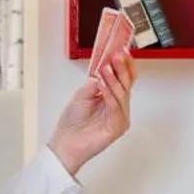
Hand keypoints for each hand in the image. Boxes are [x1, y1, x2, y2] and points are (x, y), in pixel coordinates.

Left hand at [46, 50, 136, 177]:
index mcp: (111, 97)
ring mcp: (120, 116)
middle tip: (118, 55)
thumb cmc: (72, 123)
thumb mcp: (82, 94)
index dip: (125, 65)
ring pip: (122, 94)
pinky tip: (103, 85)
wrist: (66, 142)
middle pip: (127, 84)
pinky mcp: (118, 126)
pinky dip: (109, 94)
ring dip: (114, 79)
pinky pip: (116, 107)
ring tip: (106, 68)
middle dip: (122, 68)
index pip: (124, 79)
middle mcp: (118, 106)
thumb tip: (104, 67)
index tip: (122, 51)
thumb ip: (95, 82)